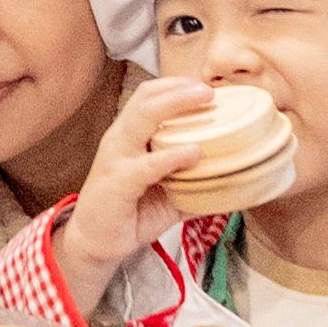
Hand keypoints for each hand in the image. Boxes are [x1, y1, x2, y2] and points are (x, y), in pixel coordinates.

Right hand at [51, 74, 213, 308]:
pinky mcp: (118, 183)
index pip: (148, 96)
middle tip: (209, 90)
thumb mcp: (165, 193)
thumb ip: (193, 182)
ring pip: (142, 119)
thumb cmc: (129, 211)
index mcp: (129, 136)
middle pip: (146, 99)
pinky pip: (147, 165)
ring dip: (176, 106)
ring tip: (205, 103)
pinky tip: (193, 153)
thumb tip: (233, 181)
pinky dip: (172, 156)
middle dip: (179, 89)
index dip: (176, 86)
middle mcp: (120, 139)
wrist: (94, 241)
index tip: (205, 86)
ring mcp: (116, 159)